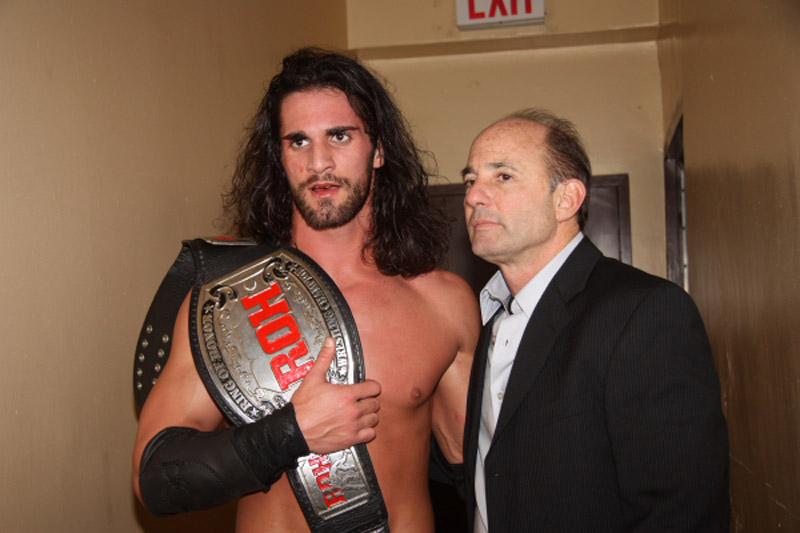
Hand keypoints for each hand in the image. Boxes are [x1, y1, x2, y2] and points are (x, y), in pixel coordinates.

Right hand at [292, 338, 380, 453]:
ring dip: (369, 415)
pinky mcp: (350, 439)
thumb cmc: (302, 407)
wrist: (294, 430)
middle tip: (361, 400)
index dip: (371, 386)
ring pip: (374, 419)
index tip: (366, 387)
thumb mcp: (313, 378)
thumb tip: (330, 342)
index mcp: (347, 394)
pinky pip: (369, 434)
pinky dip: (367, 430)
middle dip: (369, 400)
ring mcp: (353, 426)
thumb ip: (325, 358)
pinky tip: (359, 426)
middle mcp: (353, 411)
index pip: (374, 388)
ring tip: (361, 413)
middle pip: (375, 404)